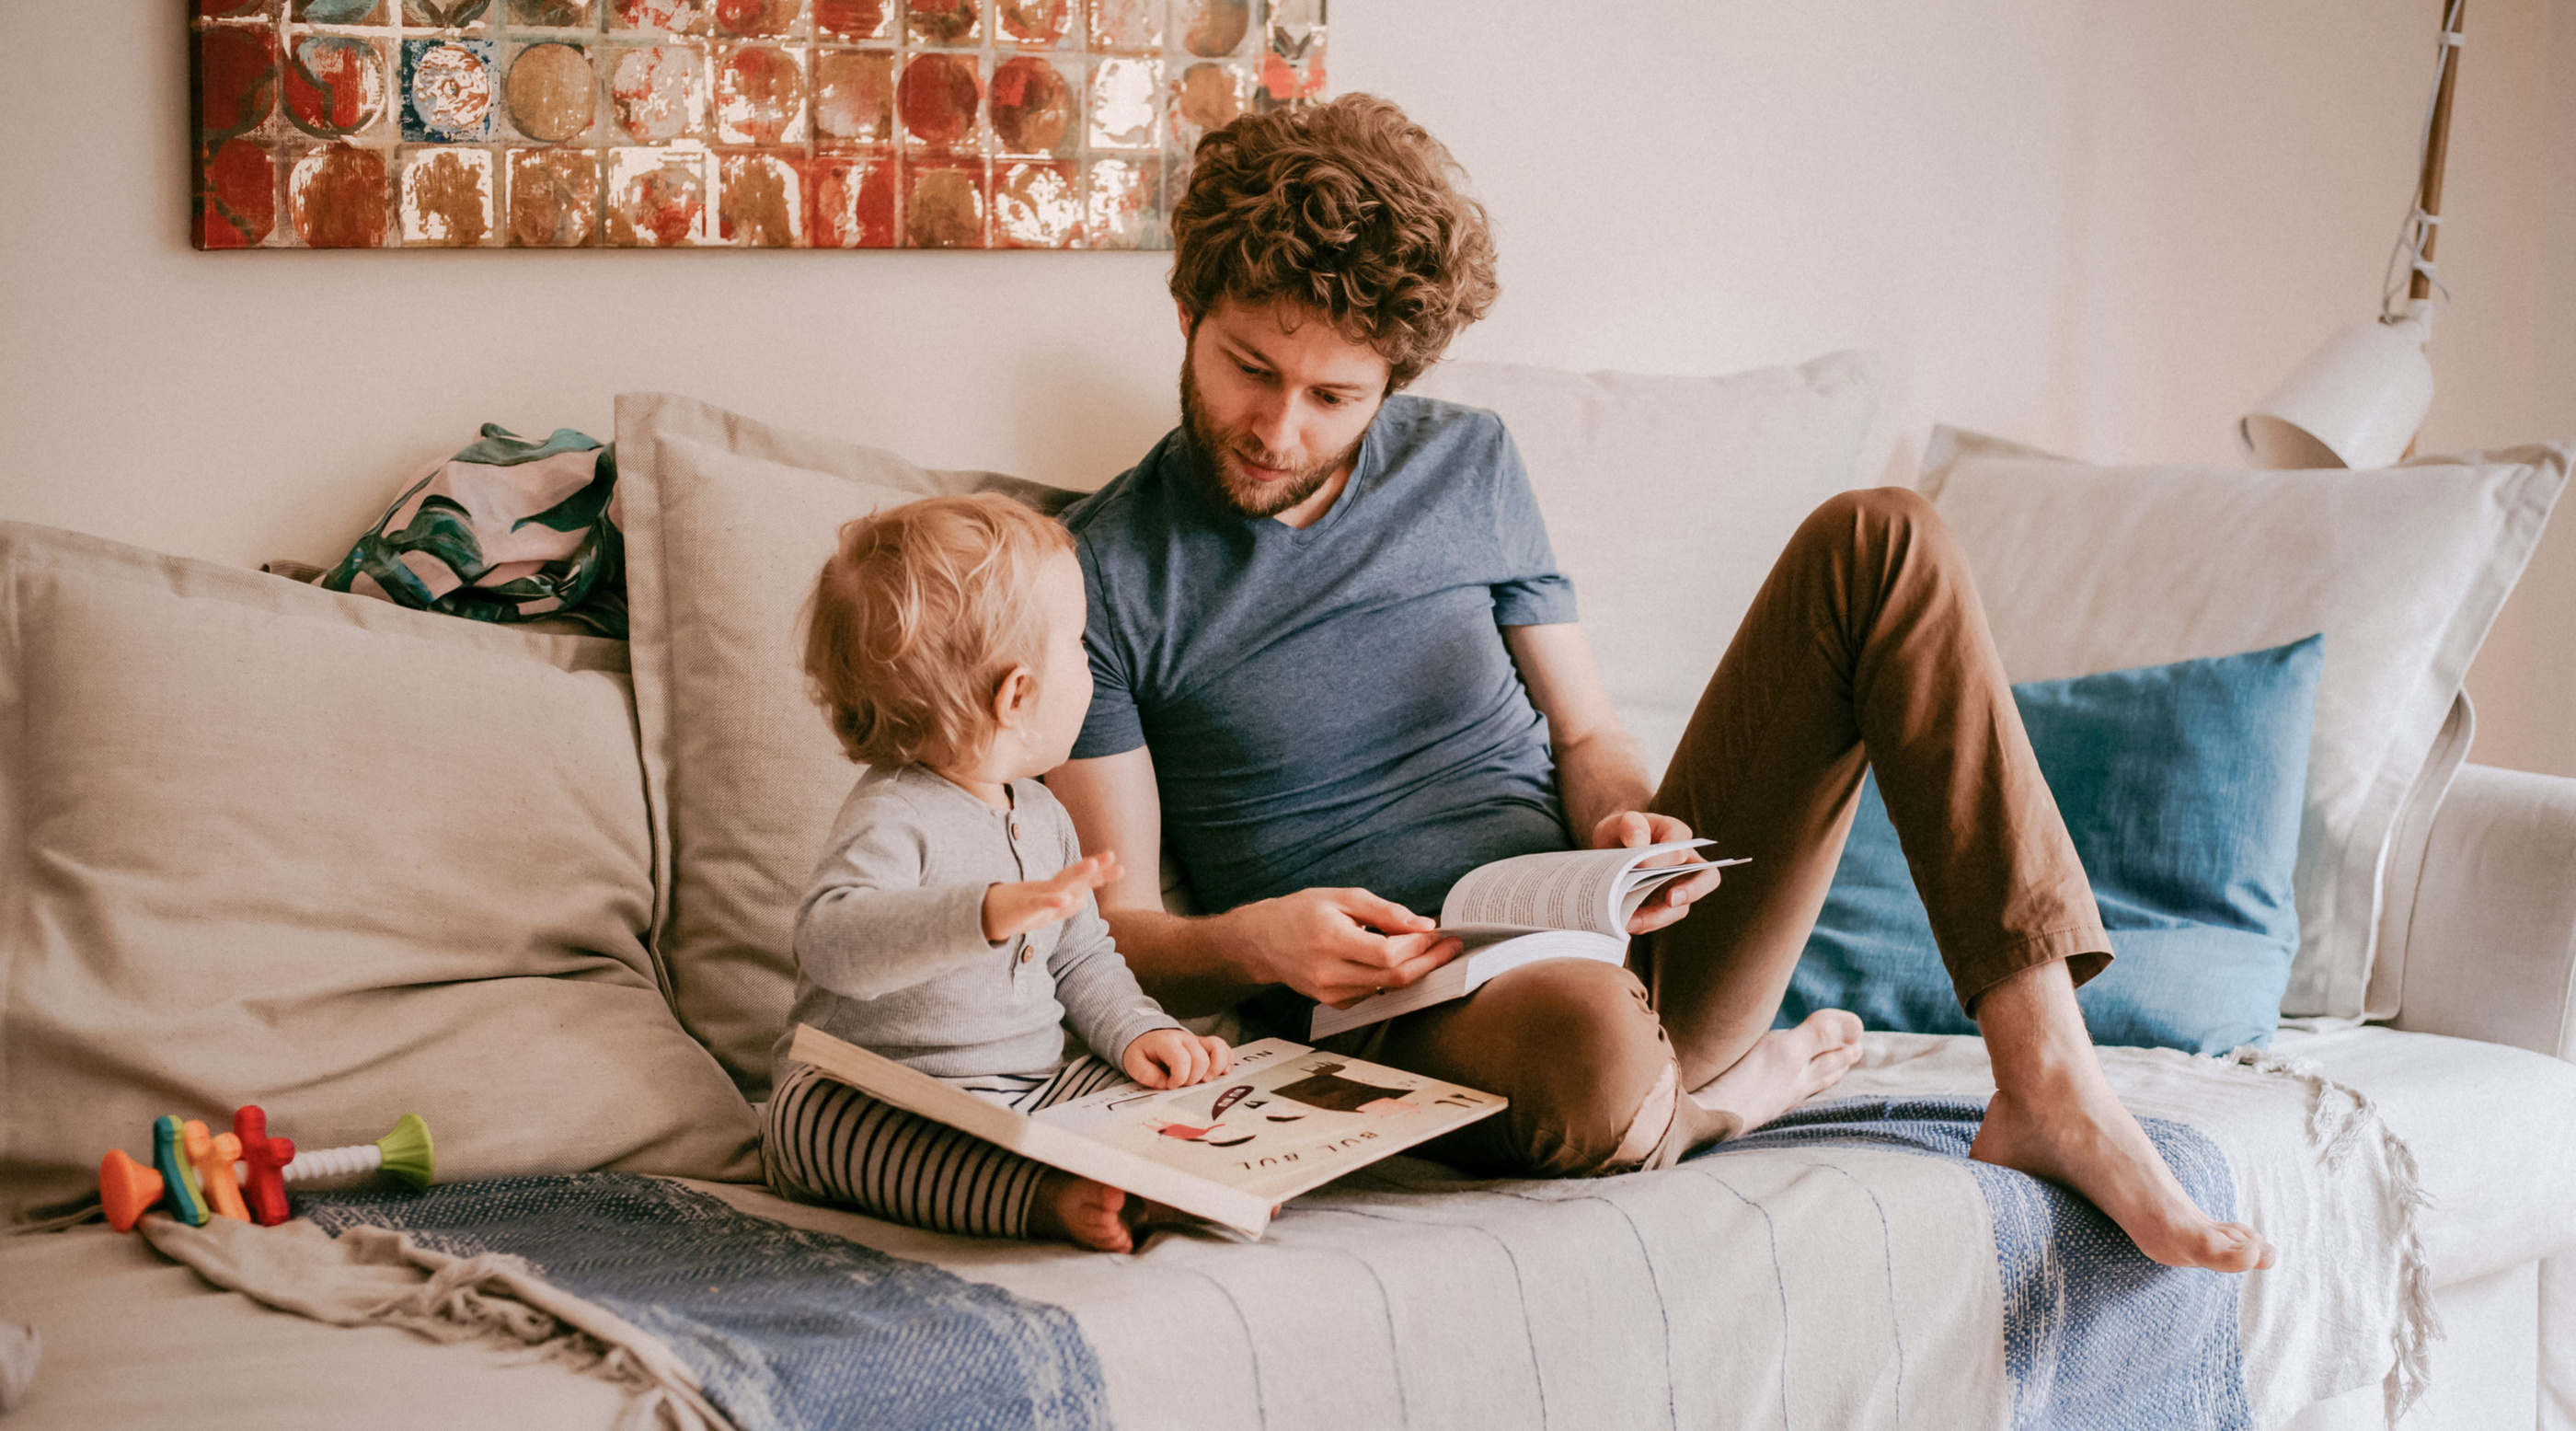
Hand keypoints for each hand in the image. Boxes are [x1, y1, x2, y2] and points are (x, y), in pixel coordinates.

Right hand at [983, 852, 1123, 943]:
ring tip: (1093, 864)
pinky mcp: (1023, 908)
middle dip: (1093, 867)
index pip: (1079, 880)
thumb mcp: (1043, 910)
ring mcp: (1035, 896)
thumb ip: (1062, 904)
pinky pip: (1038, 903)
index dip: (1097, 872)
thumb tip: (1081, 900)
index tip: (1115, 861)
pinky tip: (1065, 900)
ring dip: (1076, 874)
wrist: (985, 916)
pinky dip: (1052, 901)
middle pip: (1073, 876)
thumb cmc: (1016, 911)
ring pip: (1058, 884)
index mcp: (1053, 891)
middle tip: (1112, 856)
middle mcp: (1047, 889)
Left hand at [1122, 1029, 1234, 1088]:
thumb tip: (1165, 1083)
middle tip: (1184, 1085)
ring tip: (1207, 1080)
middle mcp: (1186, 1039)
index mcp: (1167, 1042)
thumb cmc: (1143, 1051)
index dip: (1179, 1078)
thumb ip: (1146, 1074)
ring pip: (1218, 1049)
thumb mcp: (1134, 1062)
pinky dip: (1227, 1061)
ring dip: (1216, 1068)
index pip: (1182, 1060)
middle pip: (1201, 1058)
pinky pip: (1224, 1048)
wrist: (1148, 1036)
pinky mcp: (1205, 1045)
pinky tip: (1222, 1073)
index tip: (1171, 1085)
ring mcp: (1198, 1041)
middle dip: (1194, 1078)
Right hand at [1225, 887, 1462, 1006]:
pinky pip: (1373, 994)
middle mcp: (1329, 972)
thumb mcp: (1342, 898)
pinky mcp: (1333, 1003)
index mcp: (1331, 940)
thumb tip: (1425, 927)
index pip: (1389, 954)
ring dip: (1413, 970)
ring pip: (1387, 989)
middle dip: (1429, 963)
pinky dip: (1390, 979)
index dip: (1419, 946)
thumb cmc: (1301, 912)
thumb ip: (1385, 912)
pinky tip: (1394, 962)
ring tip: (1426, 949)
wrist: (1261, 941)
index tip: (1440, 934)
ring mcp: (1330, 993)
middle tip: (1450, 948)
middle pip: (1394, 979)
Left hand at [1591, 811, 1722, 935]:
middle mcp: (1684, 862)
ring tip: (1630, 920)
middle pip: (1705, 878)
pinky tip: (1624, 923)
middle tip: (1670, 900)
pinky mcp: (1663, 905)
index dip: (1667, 857)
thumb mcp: (1617, 823)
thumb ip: (1629, 825)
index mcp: (1676, 835)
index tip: (1641, 862)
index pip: (1682, 846)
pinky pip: (1661, 919)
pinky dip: (1644, 924)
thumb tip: (1639, 842)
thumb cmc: (1620, 833)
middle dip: (1692, 892)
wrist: (1609, 851)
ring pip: (1680, 907)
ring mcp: (1676, 886)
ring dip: (1657, 917)